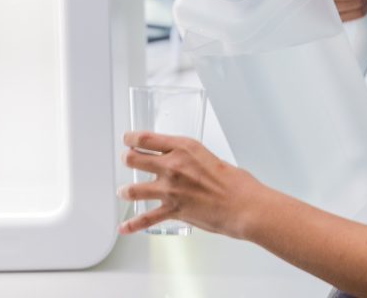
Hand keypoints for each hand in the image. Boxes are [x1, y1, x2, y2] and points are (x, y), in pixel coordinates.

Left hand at [118, 132, 265, 238]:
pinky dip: (132, 224)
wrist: (243, 205)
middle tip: (127, 160)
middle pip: (135, 158)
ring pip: (134, 189)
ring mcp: (170, 189)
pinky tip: (124, 227)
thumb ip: (190, 159)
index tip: (127, 139)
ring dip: (125, 190)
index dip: (131, 138)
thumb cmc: (235, 182)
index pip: (146, 138)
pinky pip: (146, 219)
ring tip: (123, 191)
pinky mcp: (173, 210)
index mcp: (183, 148)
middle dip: (128, 159)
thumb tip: (182, 164)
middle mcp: (172, 166)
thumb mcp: (208, 156)